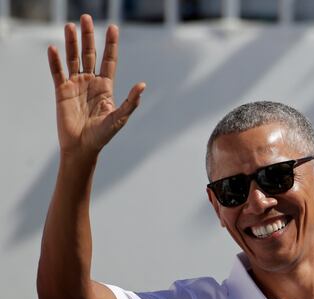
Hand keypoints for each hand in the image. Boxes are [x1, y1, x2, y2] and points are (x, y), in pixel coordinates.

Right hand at [47, 14, 144, 157]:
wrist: (82, 147)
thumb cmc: (103, 135)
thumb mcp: (119, 118)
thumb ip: (130, 102)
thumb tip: (142, 85)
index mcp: (106, 86)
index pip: (109, 60)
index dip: (111, 44)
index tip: (113, 27)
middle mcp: (91, 82)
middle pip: (90, 54)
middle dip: (88, 36)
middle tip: (86, 17)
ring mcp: (76, 85)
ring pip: (73, 59)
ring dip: (71, 43)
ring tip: (70, 26)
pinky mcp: (62, 91)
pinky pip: (57, 73)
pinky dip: (55, 61)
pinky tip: (53, 48)